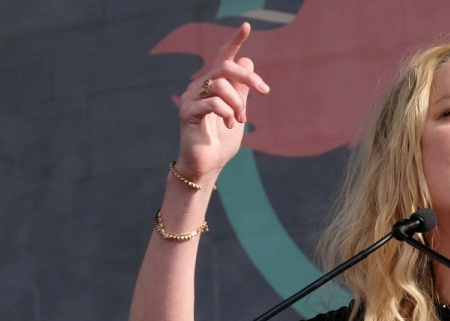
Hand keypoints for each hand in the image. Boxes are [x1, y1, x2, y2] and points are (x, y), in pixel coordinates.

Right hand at [175, 22, 270, 182]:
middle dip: (248, 77)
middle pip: (225, 66)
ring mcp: (191, 97)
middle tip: (263, 91)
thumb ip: (242, 89)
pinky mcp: (186, 111)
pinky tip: (229, 124)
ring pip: (220, 85)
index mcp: (213, 84)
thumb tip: (248, 60)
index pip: (224, 57)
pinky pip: (212, 103)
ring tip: (240, 120)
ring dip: (237, 103)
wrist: (208, 165)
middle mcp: (200, 85)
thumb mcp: (238, 111)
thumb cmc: (221, 140)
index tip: (246, 26)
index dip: (234, 41)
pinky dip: (226, 113)